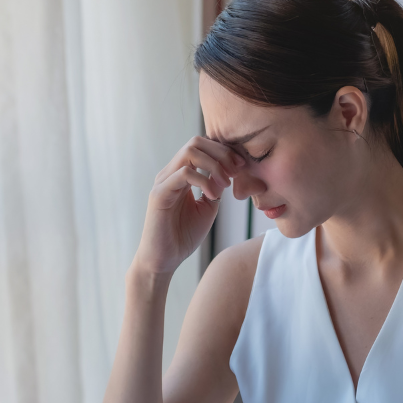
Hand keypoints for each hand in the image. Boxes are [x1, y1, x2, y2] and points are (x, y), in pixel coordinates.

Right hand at [132, 137, 244, 275]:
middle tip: (236, 172)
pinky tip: (214, 195)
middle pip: (196, 142)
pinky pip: (183, 174)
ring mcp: (163, 182)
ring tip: (225, 184)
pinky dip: (204, 180)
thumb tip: (229, 171)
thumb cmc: (183, 236)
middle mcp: (170, 173)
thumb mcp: (208, 207)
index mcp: (180, 174)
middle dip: (221, 153)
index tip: (242, 166)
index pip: (201, 146)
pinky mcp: (159, 194)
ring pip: (190, 153)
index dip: (224, 151)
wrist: (164, 260)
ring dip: (214, 165)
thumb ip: (215, 187)